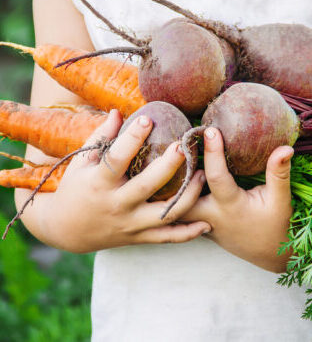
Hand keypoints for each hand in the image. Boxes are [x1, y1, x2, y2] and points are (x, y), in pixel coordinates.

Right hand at [29, 110, 209, 252]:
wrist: (66, 230)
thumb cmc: (75, 189)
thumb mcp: (81, 162)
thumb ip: (101, 137)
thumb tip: (118, 112)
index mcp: (98, 183)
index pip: (116, 159)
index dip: (132, 138)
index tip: (147, 118)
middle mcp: (116, 205)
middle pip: (146, 186)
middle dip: (168, 166)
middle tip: (185, 146)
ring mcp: (129, 224)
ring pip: (164, 214)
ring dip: (188, 196)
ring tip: (202, 175)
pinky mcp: (139, 238)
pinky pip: (167, 238)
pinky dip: (188, 233)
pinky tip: (206, 224)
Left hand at [182, 128, 293, 272]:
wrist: (270, 255)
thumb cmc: (277, 227)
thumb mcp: (281, 201)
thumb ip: (279, 174)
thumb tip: (285, 148)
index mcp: (230, 206)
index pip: (216, 176)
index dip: (213, 152)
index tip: (210, 130)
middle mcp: (210, 215)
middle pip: (182, 193)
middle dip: (176, 170)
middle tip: (177, 142)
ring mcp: (201, 222)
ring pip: (176, 204)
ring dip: (171, 182)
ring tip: (171, 154)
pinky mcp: (198, 225)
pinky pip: (181, 209)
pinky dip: (175, 193)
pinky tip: (173, 173)